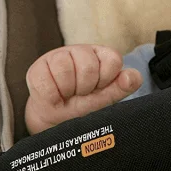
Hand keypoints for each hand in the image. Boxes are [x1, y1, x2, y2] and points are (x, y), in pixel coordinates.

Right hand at [25, 45, 141, 134]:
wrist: (55, 120)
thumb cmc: (84, 105)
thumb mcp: (106, 98)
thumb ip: (123, 87)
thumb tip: (132, 77)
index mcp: (101, 55)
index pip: (113, 60)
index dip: (106, 80)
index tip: (98, 88)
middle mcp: (81, 50)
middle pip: (88, 67)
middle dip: (85, 88)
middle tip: (80, 93)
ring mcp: (58, 56)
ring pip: (65, 70)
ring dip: (67, 90)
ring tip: (67, 94)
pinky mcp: (38, 67)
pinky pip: (46, 82)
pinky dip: (51, 96)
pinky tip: (54, 96)